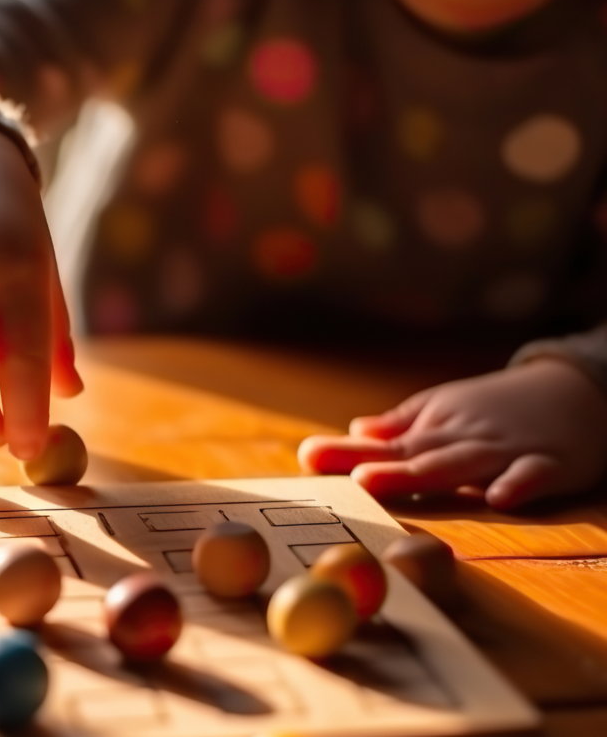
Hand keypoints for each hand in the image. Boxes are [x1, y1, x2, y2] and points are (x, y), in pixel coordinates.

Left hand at [298, 359, 606, 509]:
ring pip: (462, 465)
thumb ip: (402, 429)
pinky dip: (518, 483)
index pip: (385, 447)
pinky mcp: (551, 464)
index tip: (307, 456)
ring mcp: (506, 452)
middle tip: (339, 476)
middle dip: (376, 467)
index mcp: (435, 429)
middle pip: (415, 457)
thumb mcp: (446, 411)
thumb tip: (355, 434)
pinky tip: (498, 497)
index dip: (346, 454)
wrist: (579, 389)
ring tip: (377, 482)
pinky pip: (534, 475)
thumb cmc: (499, 408)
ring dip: (421, 474)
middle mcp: (463, 439)